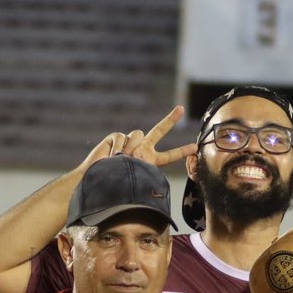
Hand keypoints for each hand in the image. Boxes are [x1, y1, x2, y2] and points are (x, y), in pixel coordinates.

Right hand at [79, 105, 195, 171]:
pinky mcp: (116, 137)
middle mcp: (142, 148)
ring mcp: (129, 142)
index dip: (181, 151)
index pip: (169, 156)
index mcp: (150, 161)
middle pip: (158, 131)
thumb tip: (143, 158)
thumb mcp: (137, 178)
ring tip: (123, 160)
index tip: (195, 147)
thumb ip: (146, 167)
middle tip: (181, 109)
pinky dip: (118, 148)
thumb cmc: (117, 184)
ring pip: (138, 134)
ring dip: (132, 147)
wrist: (97, 179)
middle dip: (170, 119)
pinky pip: (122, 137)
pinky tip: (111, 158)